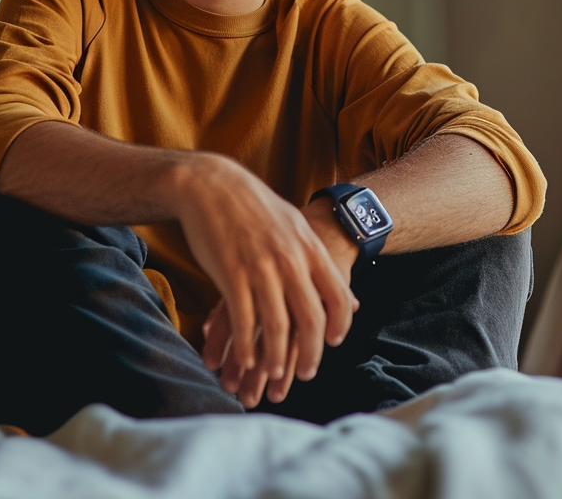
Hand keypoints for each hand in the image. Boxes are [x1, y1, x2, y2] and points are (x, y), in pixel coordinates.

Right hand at [173, 153, 352, 403]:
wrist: (212, 185)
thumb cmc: (255, 209)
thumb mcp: (296, 227)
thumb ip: (319, 262)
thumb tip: (349, 297)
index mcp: (309, 249)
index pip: (336, 297)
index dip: (339, 325)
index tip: (334, 342)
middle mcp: (290, 261)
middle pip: (310, 319)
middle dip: (311, 354)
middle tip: (307, 373)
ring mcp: (260, 268)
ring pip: (277, 326)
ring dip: (277, 358)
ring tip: (275, 375)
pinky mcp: (230, 275)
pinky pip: (244, 320)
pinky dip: (246, 346)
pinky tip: (246, 360)